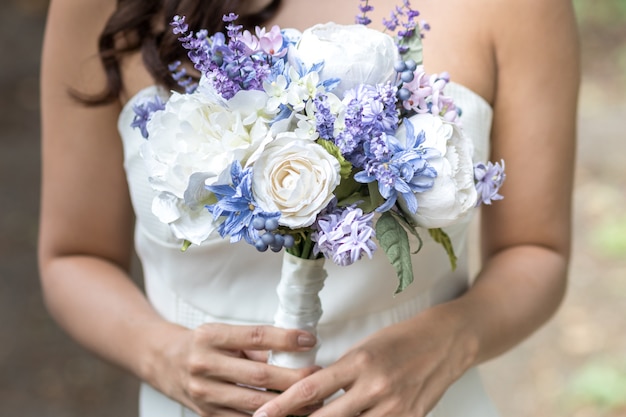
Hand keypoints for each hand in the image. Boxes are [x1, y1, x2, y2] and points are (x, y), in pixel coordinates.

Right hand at [149, 323, 319, 416]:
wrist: (164, 362)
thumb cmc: (201, 344)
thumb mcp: (223, 334)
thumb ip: (254, 344)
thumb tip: (292, 351)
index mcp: (210, 337)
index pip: (255, 337)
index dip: (285, 339)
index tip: (309, 340)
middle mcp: (204, 366)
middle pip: (259, 375)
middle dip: (294, 378)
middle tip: (318, 376)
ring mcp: (204, 394)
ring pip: (255, 403)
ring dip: (287, 403)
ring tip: (311, 399)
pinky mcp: (207, 414)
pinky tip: (287, 414)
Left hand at [252, 305, 476, 416]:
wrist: (447, 341)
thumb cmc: (402, 339)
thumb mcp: (365, 347)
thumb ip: (340, 373)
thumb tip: (310, 394)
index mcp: (360, 362)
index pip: (312, 389)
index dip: (283, 406)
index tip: (261, 415)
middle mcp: (376, 388)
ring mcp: (395, 409)